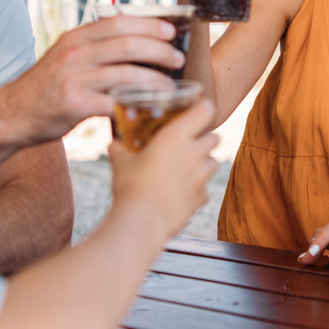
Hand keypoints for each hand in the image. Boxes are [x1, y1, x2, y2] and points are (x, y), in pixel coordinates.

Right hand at [7, 16, 185, 142]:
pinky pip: (114, 102)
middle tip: (177, 58)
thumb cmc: (46, 87)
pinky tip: (149, 108)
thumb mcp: (66, 57)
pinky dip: (135, 105)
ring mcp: (74, 78)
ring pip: (126, 73)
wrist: (12, 114)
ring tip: (169, 85)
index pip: (119, 22)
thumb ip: (95, 49)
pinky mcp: (75, 104)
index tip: (170, 30)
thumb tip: (136, 43)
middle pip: (128, 44)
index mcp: (76, 38)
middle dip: (159, 49)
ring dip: (154, 79)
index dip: (149, 24)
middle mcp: (75, 53)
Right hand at [108, 98, 219, 237]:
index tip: (196, 110)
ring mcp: (201, 176)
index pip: (205, 110)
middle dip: (204, 137)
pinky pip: (205, 189)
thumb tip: (114, 145)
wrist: (143, 220)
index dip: (203, 108)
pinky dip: (197, 189)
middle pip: (214, 137)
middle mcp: (194, 153)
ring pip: (213, 162)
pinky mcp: (201, 197)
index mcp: (176, 136)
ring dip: (203, 162)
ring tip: (185, 167)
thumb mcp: (121, 163)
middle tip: (188, 142)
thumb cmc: (131, 186)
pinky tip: (181, 192)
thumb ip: (120, 150)